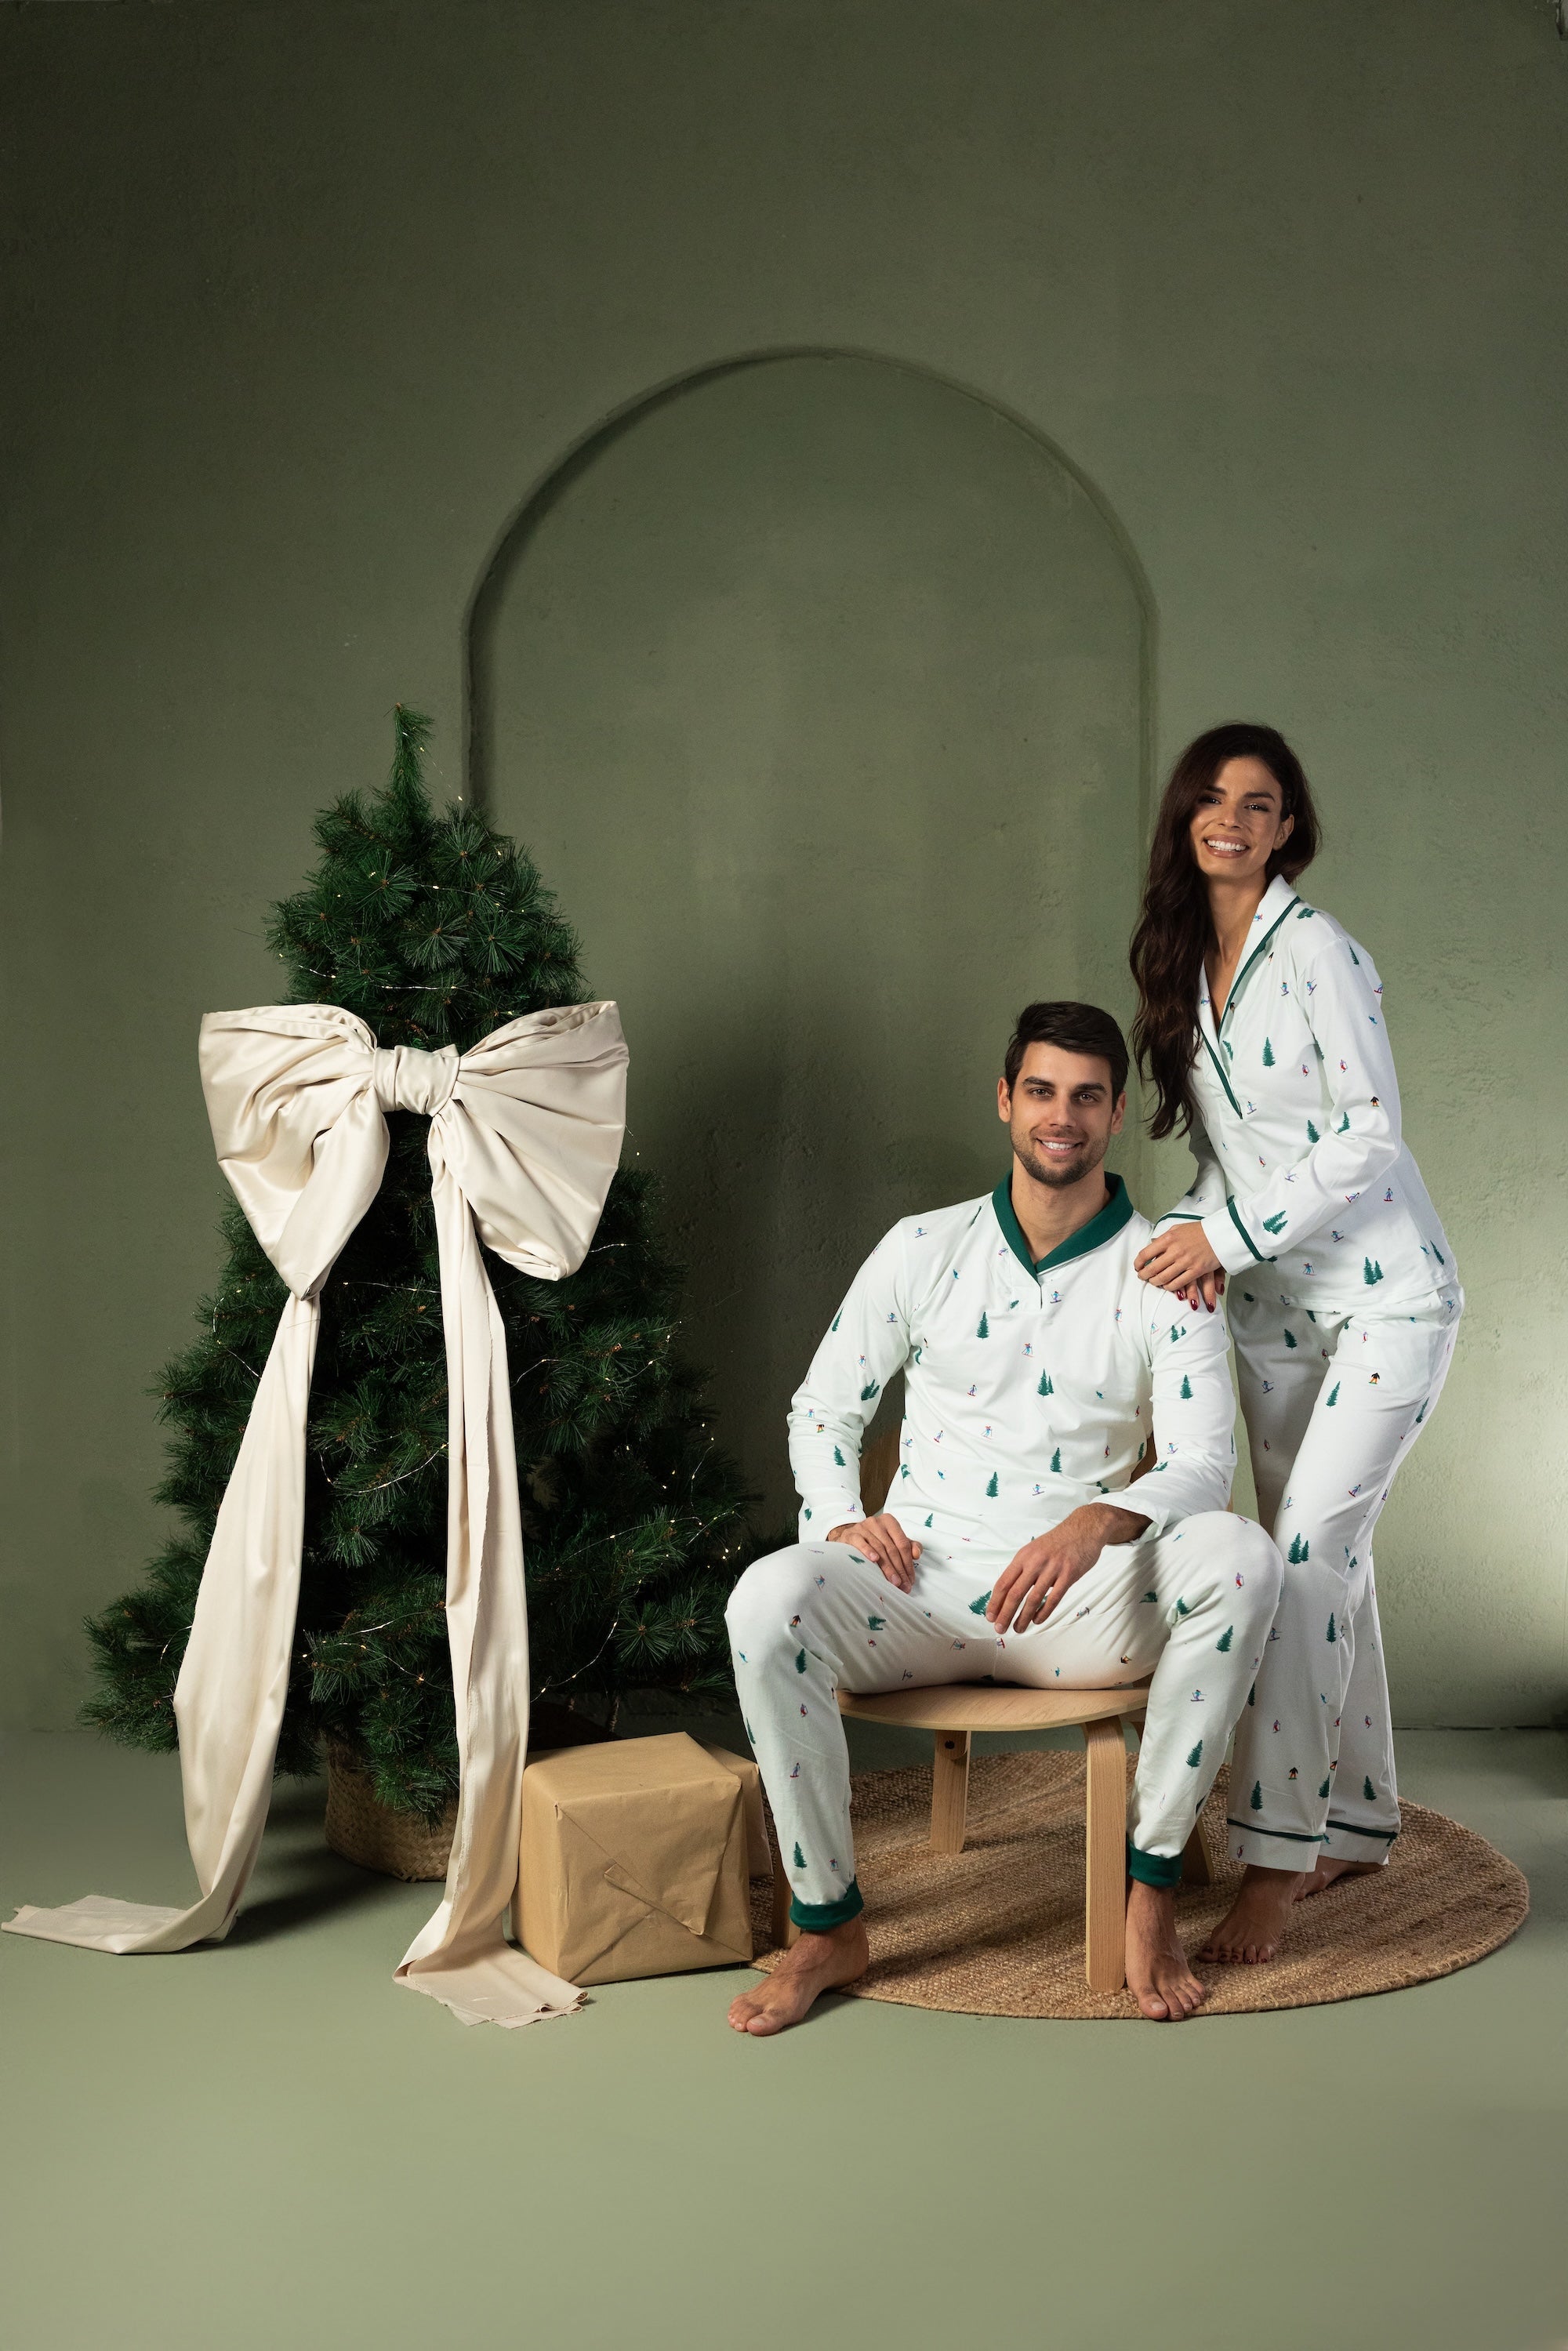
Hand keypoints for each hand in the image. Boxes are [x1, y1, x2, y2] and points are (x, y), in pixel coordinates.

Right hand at [827, 1513, 921, 1591]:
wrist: (851, 1536)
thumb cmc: (875, 1540)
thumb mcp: (893, 1540)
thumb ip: (910, 1546)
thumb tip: (917, 1554)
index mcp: (889, 1522)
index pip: (903, 1544)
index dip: (908, 1563)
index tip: (910, 1579)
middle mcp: (876, 1522)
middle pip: (891, 1548)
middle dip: (899, 1569)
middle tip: (903, 1584)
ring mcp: (863, 1527)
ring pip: (879, 1548)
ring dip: (887, 1568)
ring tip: (893, 1581)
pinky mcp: (851, 1534)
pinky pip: (860, 1543)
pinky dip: (868, 1551)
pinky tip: (874, 1560)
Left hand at [983, 1504, 1148, 1632]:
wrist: (1084, 1529)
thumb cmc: (1058, 1542)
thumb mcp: (1034, 1549)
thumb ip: (1023, 1568)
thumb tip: (1009, 1592)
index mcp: (1023, 1556)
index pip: (1004, 1582)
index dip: (995, 1601)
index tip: (990, 1616)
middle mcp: (1035, 1562)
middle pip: (1015, 1593)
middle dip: (1005, 1614)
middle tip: (1000, 1628)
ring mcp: (1052, 1569)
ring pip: (1033, 1599)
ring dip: (1023, 1617)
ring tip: (1018, 1629)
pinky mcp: (1068, 1575)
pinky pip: (1053, 1598)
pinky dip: (1044, 1612)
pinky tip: (1037, 1620)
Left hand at [1134, 1225, 1225, 1311]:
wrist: (1220, 1234)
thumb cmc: (1198, 1231)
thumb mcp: (1177, 1229)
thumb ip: (1164, 1238)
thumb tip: (1151, 1245)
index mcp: (1168, 1238)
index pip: (1145, 1253)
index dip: (1138, 1263)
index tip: (1137, 1267)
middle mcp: (1175, 1251)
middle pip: (1152, 1269)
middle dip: (1144, 1275)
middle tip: (1143, 1277)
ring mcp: (1186, 1262)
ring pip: (1163, 1278)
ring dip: (1155, 1282)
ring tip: (1154, 1282)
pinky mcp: (1196, 1271)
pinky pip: (1178, 1283)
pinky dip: (1169, 1287)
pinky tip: (1167, 1285)